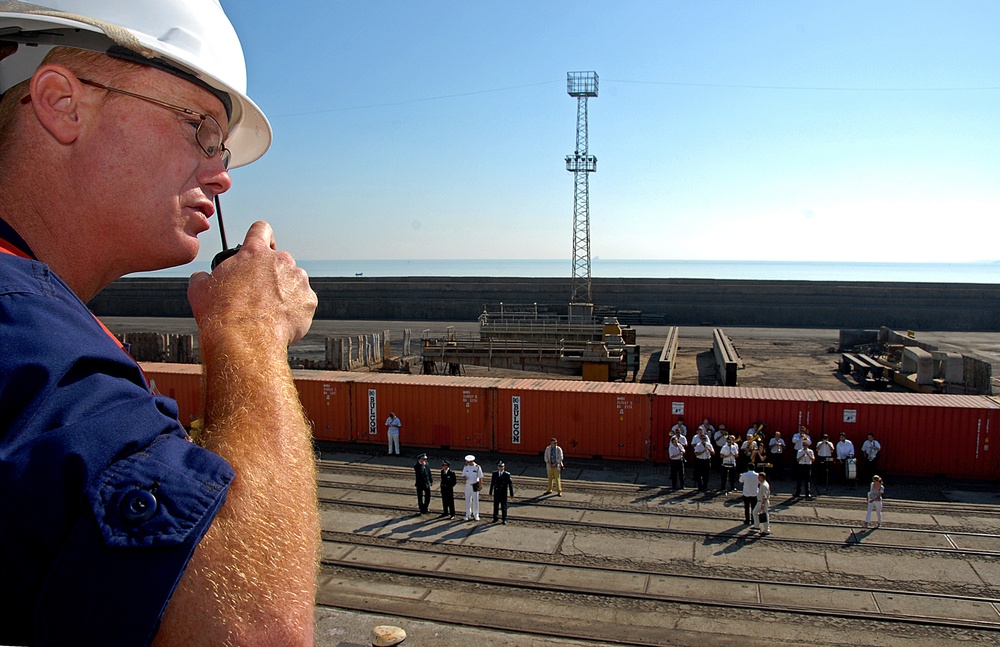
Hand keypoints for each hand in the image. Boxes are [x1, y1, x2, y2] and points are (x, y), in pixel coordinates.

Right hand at [189, 221, 316, 346]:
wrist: (244, 338)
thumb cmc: (221, 313)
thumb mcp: (200, 290)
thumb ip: (202, 277)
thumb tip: (200, 277)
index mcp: (254, 253)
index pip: (261, 229)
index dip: (261, 236)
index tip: (261, 247)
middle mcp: (280, 261)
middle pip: (280, 260)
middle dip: (272, 274)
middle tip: (260, 293)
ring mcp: (298, 280)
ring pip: (294, 281)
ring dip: (285, 291)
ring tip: (269, 311)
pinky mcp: (309, 300)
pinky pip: (304, 302)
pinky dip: (296, 310)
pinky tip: (281, 321)